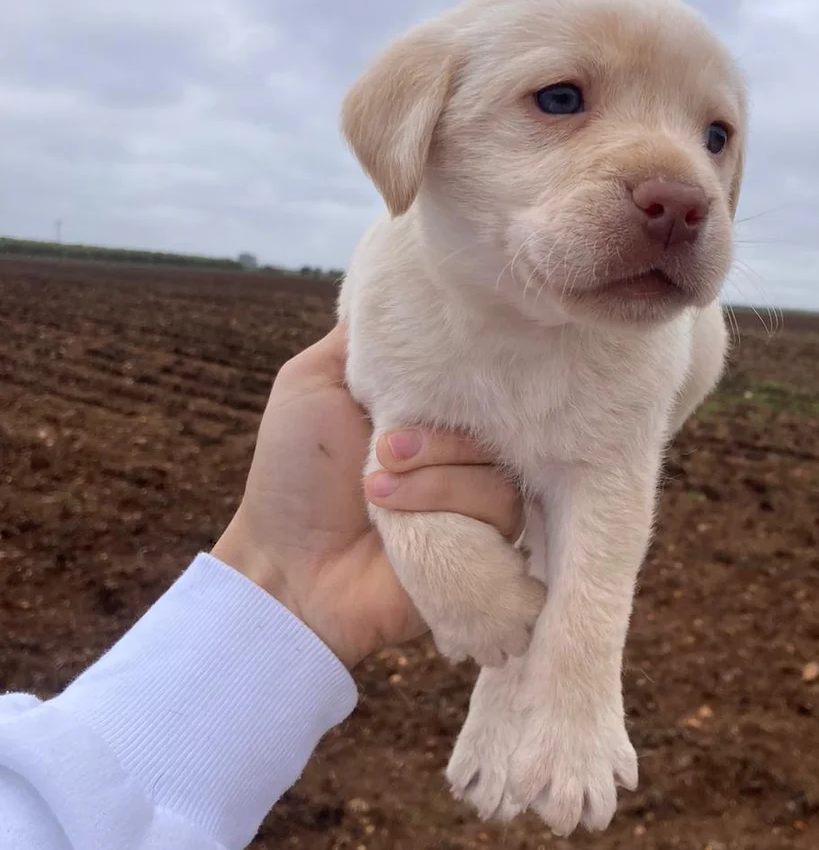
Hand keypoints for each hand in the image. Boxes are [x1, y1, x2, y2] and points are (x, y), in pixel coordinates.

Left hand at [212, 325, 521, 667]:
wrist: (286, 569)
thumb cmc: (293, 476)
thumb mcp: (312, 380)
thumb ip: (362, 336)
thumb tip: (405, 280)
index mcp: (429, 408)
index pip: (477, 370)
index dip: (460, 367)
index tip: (431, 369)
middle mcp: (461, 449)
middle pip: (496, 414)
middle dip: (436, 430)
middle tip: (382, 447)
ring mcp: (476, 497)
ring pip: (499, 462)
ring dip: (434, 470)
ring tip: (377, 486)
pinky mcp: (487, 544)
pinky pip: (500, 507)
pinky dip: (445, 503)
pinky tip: (397, 516)